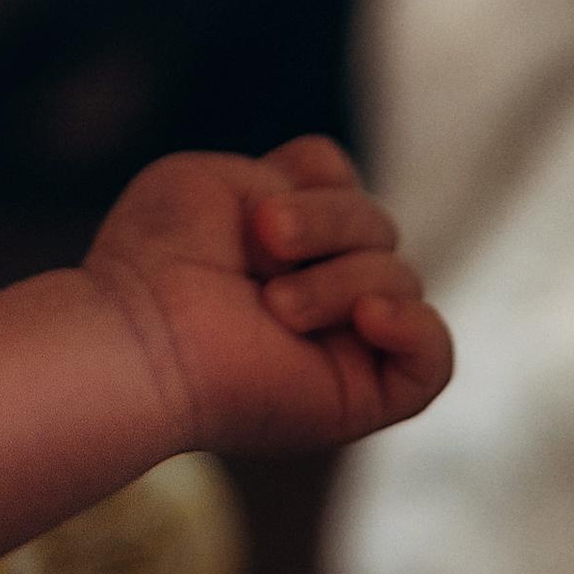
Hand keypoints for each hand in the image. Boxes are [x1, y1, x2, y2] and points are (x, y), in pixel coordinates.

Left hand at [85, 133, 451, 457]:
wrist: (139, 334)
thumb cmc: (158, 258)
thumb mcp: (222, 181)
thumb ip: (296, 179)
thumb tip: (357, 218)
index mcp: (283, 237)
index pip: (340, 180)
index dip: (316, 178)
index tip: (257, 202)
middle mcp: (320, 285)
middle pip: (377, 223)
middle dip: (327, 220)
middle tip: (264, 240)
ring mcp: (346, 341)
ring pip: (399, 278)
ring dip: (338, 279)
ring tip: (274, 305)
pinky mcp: (364, 396)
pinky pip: (434, 360)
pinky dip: (414, 329)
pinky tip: (368, 317)